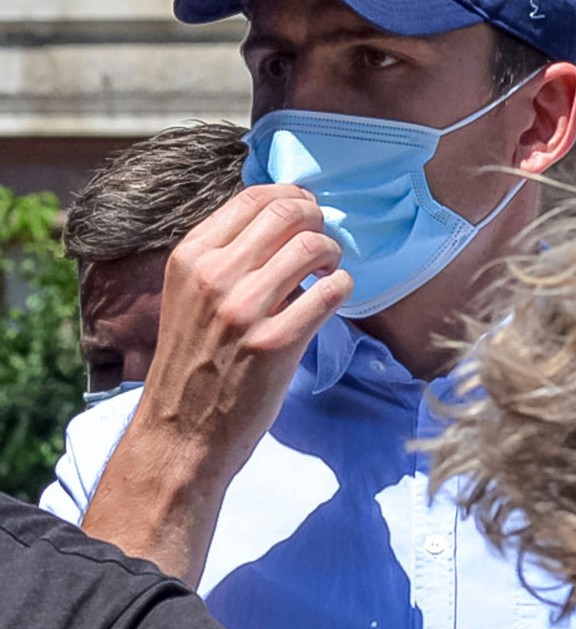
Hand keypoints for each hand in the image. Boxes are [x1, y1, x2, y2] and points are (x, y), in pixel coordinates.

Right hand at [82, 184, 351, 584]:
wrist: (182, 432)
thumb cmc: (191, 363)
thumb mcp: (189, 297)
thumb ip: (225, 260)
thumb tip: (282, 226)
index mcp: (191, 258)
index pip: (252, 198)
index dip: (291, 196)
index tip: (307, 209)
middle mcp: (214, 276)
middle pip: (286, 214)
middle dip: (316, 219)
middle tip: (324, 239)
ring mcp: (245, 309)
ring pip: (312, 248)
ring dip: (332, 253)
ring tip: (329, 270)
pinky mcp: (276, 343)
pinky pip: (329, 293)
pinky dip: (341, 287)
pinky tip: (333, 296)